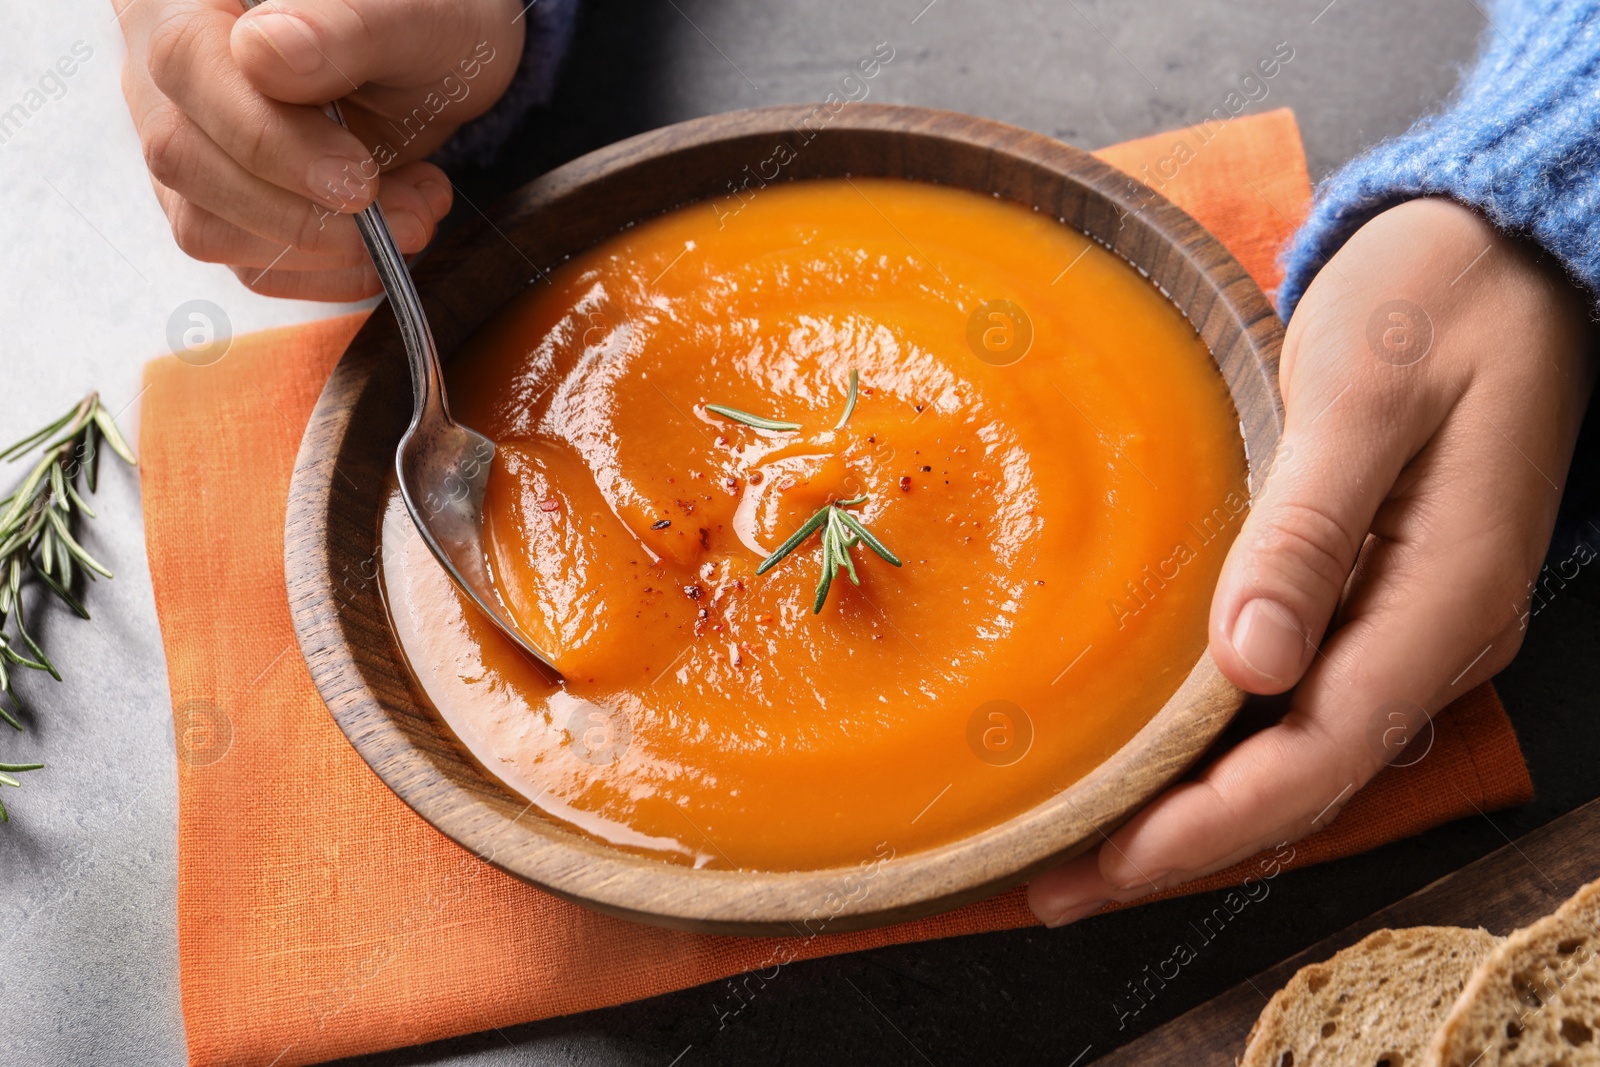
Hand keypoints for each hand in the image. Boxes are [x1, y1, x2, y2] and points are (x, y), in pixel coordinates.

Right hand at [115, 0, 525, 299]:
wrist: (442, 64)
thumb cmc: (420, 19)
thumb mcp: (408, 12)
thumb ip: (340, 26)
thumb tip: (263, 55)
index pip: (185, 64)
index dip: (267, 137)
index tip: (359, 179)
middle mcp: (170, 74)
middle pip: (182, 157)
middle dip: (302, 210)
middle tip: (406, 214)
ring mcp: (189, 146)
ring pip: (208, 227)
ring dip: (327, 247)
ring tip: (416, 212)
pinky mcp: (224, 209)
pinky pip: (254, 265)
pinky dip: (335, 270)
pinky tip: (393, 232)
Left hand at [1029, 197, 1594, 925]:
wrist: (1508, 252)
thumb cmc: (1437, 303)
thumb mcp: (1364, 396)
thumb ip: (1311, 531)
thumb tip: (1253, 667)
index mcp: (1445, 599)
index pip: (1316, 759)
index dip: (1204, 830)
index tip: (1098, 865)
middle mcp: (1432, 636)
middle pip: (1300, 784)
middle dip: (1176, 846)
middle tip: (1049, 883)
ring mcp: (1408, 623)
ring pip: (1296, 754)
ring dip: (1190, 807)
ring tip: (1075, 840)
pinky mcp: (1376, 597)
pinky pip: (1298, 703)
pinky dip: (1217, 746)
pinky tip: (1147, 752)